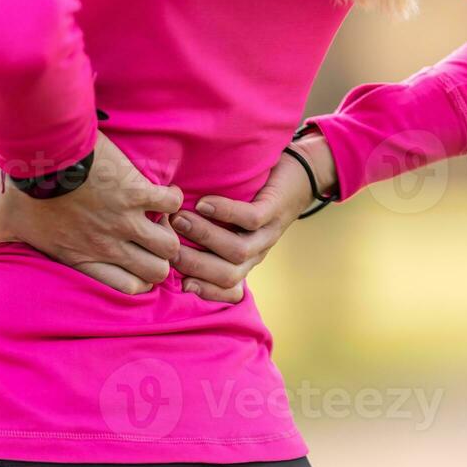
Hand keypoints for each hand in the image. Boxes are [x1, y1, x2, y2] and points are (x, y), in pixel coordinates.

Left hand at [0, 132, 184, 294]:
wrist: (37, 151)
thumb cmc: (15, 189)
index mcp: (80, 256)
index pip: (124, 289)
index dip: (134, 283)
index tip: (131, 265)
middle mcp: (107, 244)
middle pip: (154, 272)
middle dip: (156, 261)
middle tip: (149, 243)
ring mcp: (125, 219)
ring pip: (168, 244)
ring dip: (167, 232)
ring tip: (156, 220)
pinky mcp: (136, 191)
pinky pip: (171, 204)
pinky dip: (170, 198)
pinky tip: (157, 191)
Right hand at [170, 132, 337, 303]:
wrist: (300, 177)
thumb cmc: (256, 199)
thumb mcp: (234, 226)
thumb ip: (209, 236)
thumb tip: (166, 239)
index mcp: (244, 262)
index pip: (226, 289)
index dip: (203, 290)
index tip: (175, 280)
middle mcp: (256, 253)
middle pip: (227, 274)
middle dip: (194, 264)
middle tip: (167, 247)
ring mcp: (268, 233)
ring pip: (237, 250)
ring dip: (204, 236)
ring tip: (180, 220)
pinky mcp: (275, 210)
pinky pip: (250, 219)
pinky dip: (225, 212)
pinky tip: (204, 203)